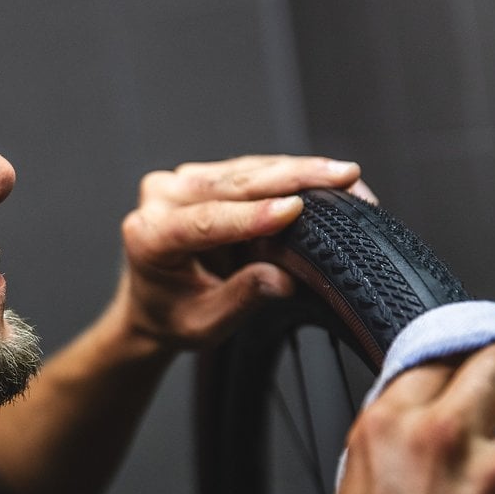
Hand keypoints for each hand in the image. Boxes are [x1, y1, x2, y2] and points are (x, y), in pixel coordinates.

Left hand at [117, 155, 366, 348]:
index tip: (294, 210)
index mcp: (150, 236)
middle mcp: (162, 198)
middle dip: (293, 179)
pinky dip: (289, 175)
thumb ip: (240, 298)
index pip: (206, 221)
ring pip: (247, 170)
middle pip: (233, 184)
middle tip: (344, 176)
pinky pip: (250, 170)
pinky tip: (324, 177)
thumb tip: (283, 280)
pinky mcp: (204, 177)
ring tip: (345, 176)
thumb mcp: (203, 323)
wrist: (149, 303)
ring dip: (299, 172)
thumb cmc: (171, 315)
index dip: (253, 216)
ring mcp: (181, 182)